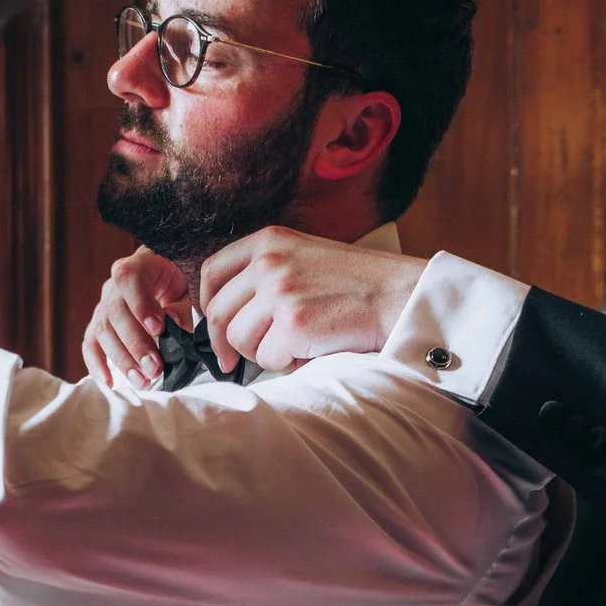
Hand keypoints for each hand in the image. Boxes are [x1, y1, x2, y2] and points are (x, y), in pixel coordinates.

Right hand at [81, 247, 192, 387]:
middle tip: (155, 368)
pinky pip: (90, 344)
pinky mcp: (98, 325)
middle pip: (115, 313)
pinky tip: (109, 382)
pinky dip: (96, 364)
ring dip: (122, 360)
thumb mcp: (189, 288)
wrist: (166, 276)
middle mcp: (114, 286)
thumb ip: (182, 307)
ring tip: (143, 381)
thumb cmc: (179, 282)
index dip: (140, 305)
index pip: (130, 279)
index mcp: (138, 265)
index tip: (158, 329)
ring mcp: (103, 306)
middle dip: (135, 344)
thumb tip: (173, 326)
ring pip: (102, 332)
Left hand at [197, 226, 424, 373]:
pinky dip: (287, 364)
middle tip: (232, 361)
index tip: (214, 324)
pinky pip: (268, 359)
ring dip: (262, 353)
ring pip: (240, 339)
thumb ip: (265, 272)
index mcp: (268, 241)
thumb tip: (225, 312)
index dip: (206, 304)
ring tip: (294, 347)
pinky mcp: (293, 324)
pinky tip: (311, 351)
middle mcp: (269, 262)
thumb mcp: (304, 256)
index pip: (212, 271)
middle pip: (218, 312)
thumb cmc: (355, 284)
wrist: (398, 295)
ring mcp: (280, 292)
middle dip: (224, 343)